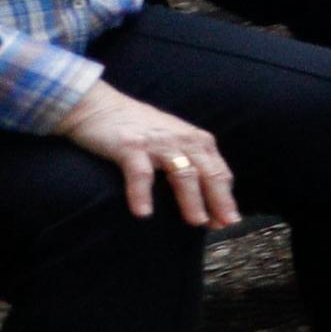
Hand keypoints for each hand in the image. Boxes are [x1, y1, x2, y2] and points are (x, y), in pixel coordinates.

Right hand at [52, 84, 237, 226]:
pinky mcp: (131, 147)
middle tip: (224, 225)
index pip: (219, 173)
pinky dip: (142, 194)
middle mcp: (184, 140)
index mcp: (198, 141)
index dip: (226, 198)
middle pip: (208, 174)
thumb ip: (190, 162)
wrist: (100, 107)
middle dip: (219, 201)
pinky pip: (140, 174)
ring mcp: (158, 144)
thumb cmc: (140, 129)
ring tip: (196, 222)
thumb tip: (206, 197)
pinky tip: (143, 213)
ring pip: (183, 174)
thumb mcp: (173, 141)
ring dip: (191, 200)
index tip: (230, 221)